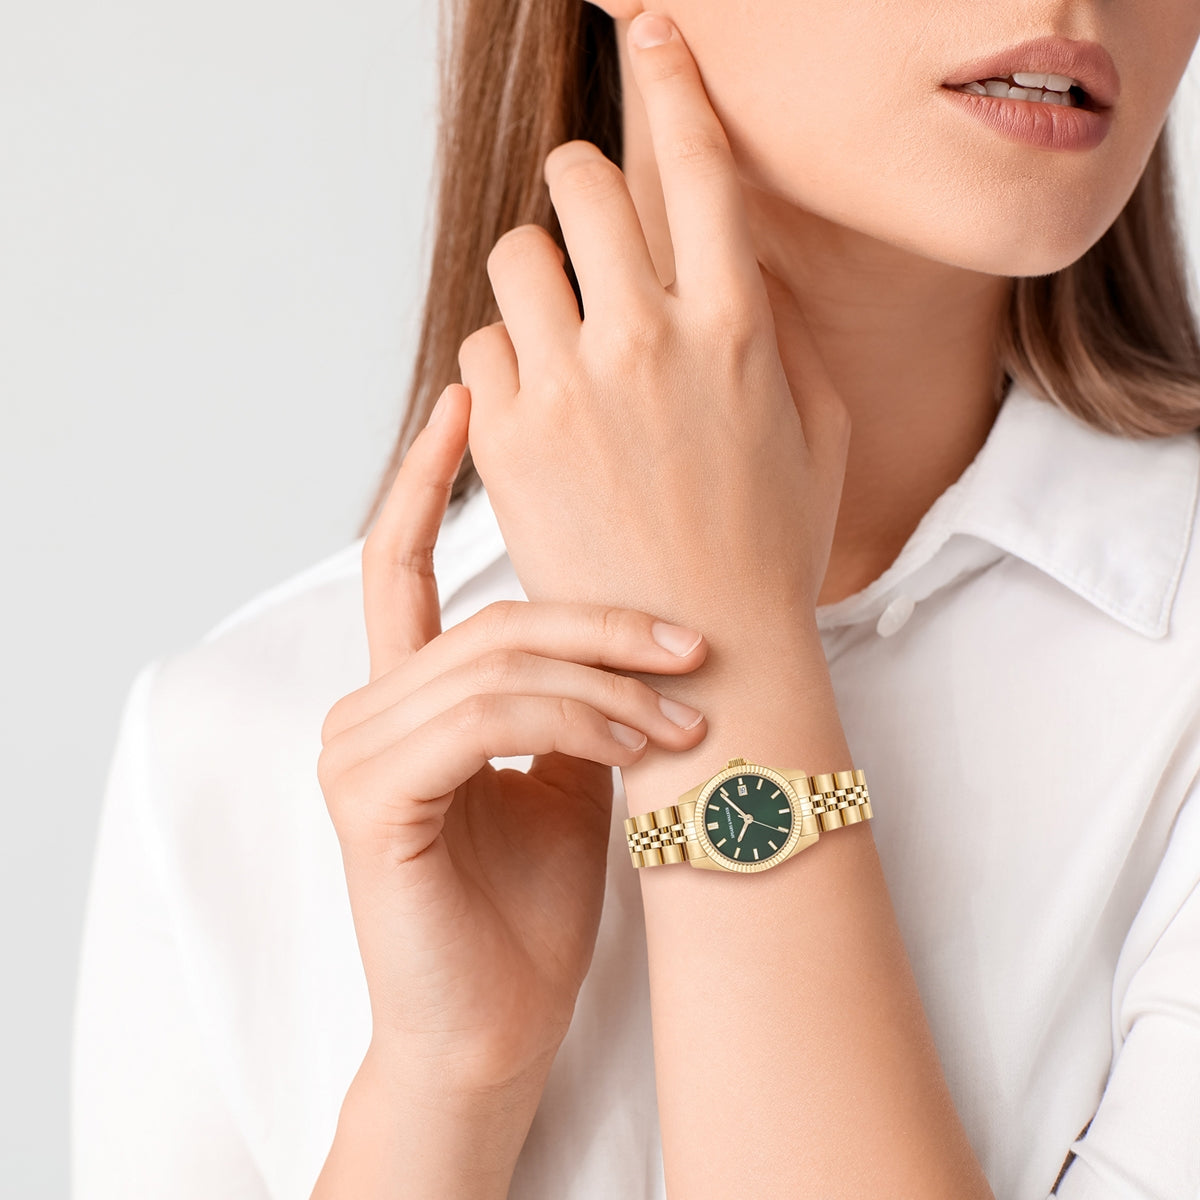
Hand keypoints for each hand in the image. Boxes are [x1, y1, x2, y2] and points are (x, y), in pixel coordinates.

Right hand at [317, 384, 709, 1092]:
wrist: (499, 1026)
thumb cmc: (537, 903)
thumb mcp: (569, 770)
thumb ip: (573, 687)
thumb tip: (638, 612)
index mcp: (406, 694)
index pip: (401, 558)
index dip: (426, 471)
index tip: (468, 389)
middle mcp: (364, 709)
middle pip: (495, 616)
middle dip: (608, 623)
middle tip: (698, 646)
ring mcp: (357, 751)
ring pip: (498, 660)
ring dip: (610, 682)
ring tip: (688, 717)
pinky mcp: (369, 798)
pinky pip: (487, 718)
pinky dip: (576, 724)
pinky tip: (639, 749)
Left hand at [459, 12, 849, 637]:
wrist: (701, 661)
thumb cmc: (769, 549)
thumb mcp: (817, 429)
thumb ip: (780, 328)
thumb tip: (735, 260)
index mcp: (738, 325)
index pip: (701, 159)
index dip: (674, 79)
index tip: (655, 34)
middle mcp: (649, 338)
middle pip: (581, 179)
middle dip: (580, 183)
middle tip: (588, 219)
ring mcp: (569, 388)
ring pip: (517, 255)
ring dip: (537, 278)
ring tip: (562, 336)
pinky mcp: (506, 439)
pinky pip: (478, 348)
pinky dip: (503, 365)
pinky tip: (537, 411)